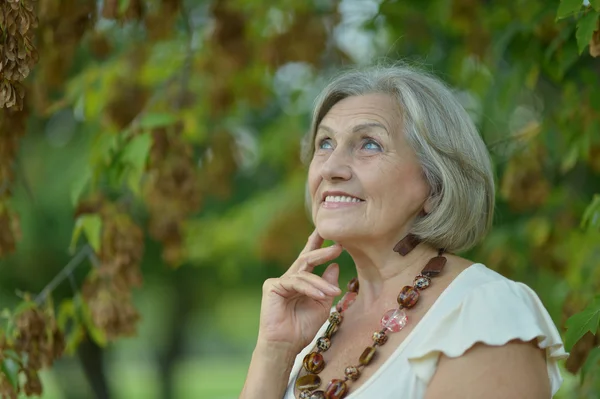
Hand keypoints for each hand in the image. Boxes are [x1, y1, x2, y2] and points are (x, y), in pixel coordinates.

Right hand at [257, 230, 342, 353]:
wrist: (286, 345)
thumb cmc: (303, 328)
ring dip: (321, 282)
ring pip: (304, 273)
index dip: (319, 245)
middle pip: (306, 259)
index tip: (332, 235)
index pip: (310, 259)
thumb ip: (327, 285)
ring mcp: (279, 281)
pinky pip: (295, 282)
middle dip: (322, 252)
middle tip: (338, 246)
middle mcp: (289, 278)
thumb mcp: (322, 304)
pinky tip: (321, 295)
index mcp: (301, 281)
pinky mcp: (272, 286)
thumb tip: (335, 265)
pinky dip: (310, 288)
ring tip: (333, 292)